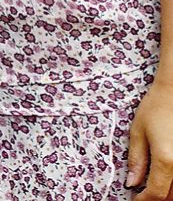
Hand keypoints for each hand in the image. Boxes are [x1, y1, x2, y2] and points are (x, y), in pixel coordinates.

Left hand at [130, 79, 172, 198]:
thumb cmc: (157, 107)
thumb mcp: (138, 132)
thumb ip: (136, 160)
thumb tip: (132, 183)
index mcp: (166, 160)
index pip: (155, 193)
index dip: (143, 200)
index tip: (135, 200)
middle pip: (172, 196)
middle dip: (157, 198)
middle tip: (144, 194)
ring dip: (169, 193)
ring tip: (156, 185)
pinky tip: (169, 177)